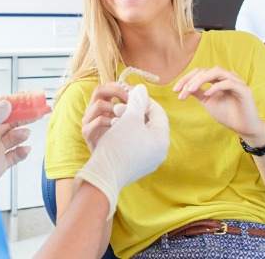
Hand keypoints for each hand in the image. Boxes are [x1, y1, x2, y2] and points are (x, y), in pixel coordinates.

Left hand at [0, 101, 36, 183]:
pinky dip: (22, 153)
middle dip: (22, 120)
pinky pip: (14, 157)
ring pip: (13, 139)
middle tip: (34, 116)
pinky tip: (25, 149)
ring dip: (21, 135)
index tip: (26, 105)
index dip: (14, 109)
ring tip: (24, 134)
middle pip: (10, 125)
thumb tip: (6, 105)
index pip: (1, 114)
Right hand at [75, 84, 169, 217]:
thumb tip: (142, 88)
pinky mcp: (134, 167)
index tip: (130, 93)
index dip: (144, 99)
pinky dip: (123, 135)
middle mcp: (158, 152)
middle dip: (133, 111)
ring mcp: (147, 161)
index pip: (158, 112)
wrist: (103, 175)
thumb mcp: (129, 118)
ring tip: (114, 119)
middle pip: (149, 123)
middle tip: (119, 107)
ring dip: (127, 122)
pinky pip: (132, 145)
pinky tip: (113, 133)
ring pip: (139, 133)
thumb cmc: (119, 146)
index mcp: (161, 140)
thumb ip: (138, 101)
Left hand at [172, 67, 264, 141]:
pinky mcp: (244, 89)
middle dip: (190, 80)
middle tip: (180, 91)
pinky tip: (207, 94)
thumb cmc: (227, 114)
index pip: (199, 72)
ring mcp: (237, 81)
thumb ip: (198, 92)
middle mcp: (227, 77)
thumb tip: (184, 87)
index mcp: (218, 79)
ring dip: (200, 80)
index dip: (186, 79)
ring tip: (190, 90)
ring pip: (216, 72)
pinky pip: (228, 82)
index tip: (175, 90)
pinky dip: (216, 87)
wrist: (244, 127)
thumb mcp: (208, 102)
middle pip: (205, 70)